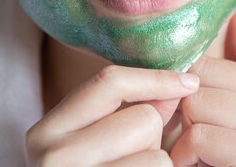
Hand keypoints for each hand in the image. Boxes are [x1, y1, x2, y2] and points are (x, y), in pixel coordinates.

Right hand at [25, 65, 198, 166]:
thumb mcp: (100, 141)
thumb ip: (133, 109)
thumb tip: (179, 85)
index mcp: (46, 132)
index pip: (107, 82)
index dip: (154, 77)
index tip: (188, 82)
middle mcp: (51, 159)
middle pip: (142, 120)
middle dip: (153, 138)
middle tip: (132, 158)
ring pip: (156, 157)